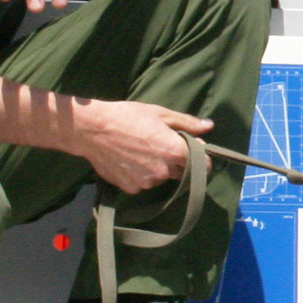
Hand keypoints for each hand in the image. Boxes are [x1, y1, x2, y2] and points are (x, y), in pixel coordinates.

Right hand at [76, 100, 211, 194]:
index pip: (204, 165)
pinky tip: (130, 159)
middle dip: (180, 162)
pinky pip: (143, 183)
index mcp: (175, 152)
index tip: (195, 151)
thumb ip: (188, 123)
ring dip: (160, 168)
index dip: (202, 158)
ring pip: (162, 178)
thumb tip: (209, 126)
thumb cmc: (127, 116)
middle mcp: (163, 171)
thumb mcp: (160, 114)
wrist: (92, 130)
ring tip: (143, 150)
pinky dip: (141, 174)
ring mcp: (146, 182)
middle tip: (164, 146)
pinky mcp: (130, 188)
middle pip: (183, 173)